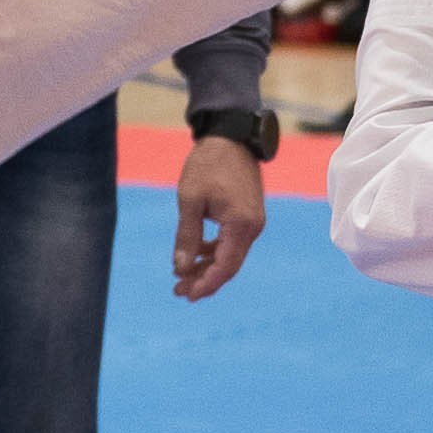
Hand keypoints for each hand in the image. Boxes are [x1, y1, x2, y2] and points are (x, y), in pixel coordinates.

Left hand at [173, 136, 265, 301]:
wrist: (230, 137)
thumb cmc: (208, 165)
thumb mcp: (190, 200)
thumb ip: (187, 236)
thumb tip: (180, 268)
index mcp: (241, 224)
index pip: (225, 267)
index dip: (206, 284)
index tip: (186, 294)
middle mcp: (253, 227)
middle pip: (230, 266)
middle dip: (204, 281)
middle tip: (179, 292)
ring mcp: (253, 222)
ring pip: (231, 256)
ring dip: (208, 268)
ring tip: (181, 277)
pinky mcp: (248, 217)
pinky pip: (232, 243)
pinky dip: (214, 252)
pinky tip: (195, 256)